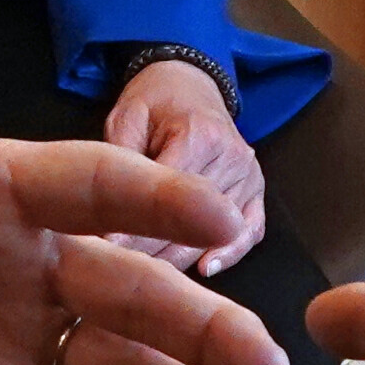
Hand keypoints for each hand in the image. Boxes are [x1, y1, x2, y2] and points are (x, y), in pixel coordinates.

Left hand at [99, 59, 265, 273]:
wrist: (191, 84)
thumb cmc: (155, 102)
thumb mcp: (126, 116)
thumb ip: (121, 160)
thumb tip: (109, 214)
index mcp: (199, 135)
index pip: (168, 195)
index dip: (134, 227)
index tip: (107, 253)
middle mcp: (233, 157)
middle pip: (192, 221)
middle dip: (152, 250)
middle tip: (119, 273)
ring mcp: (250, 176)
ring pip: (216, 232)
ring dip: (180, 258)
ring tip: (148, 279)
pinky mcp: (257, 191)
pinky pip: (250, 231)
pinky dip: (230, 253)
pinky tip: (206, 269)